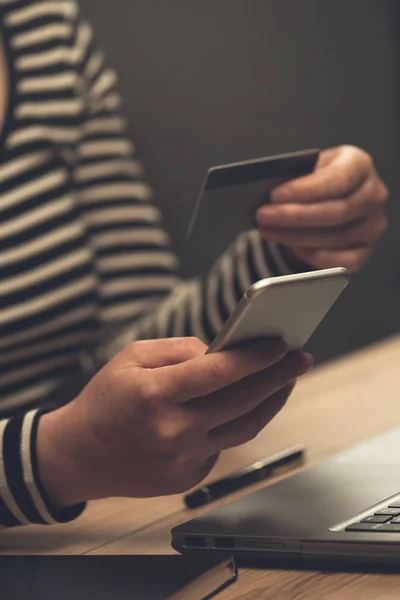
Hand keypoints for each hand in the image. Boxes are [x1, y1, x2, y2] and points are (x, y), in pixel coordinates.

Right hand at [37, 337, 312, 506]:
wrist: (80, 454)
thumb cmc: (106, 399)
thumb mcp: (132, 357)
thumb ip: (180, 350)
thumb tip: (223, 351)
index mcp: (155, 394)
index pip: (219, 372)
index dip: (255, 357)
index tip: (280, 344)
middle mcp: (173, 430)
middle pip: (242, 401)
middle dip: (278, 377)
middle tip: (300, 359)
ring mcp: (183, 458)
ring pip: (244, 428)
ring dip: (271, 402)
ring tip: (285, 381)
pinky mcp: (188, 477)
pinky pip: (224, 445)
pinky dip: (238, 423)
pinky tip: (245, 406)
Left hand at [256, 146, 388, 271]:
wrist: (326, 199)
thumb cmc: (315, 181)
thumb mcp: (307, 168)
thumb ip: (295, 175)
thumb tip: (269, 190)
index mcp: (359, 164)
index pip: (338, 179)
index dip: (305, 189)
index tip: (275, 195)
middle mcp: (373, 194)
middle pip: (337, 211)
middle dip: (295, 216)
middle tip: (265, 216)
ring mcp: (373, 225)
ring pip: (337, 237)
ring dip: (297, 237)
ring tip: (269, 230)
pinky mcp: (365, 251)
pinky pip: (342, 261)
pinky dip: (314, 256)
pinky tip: (292, 247)